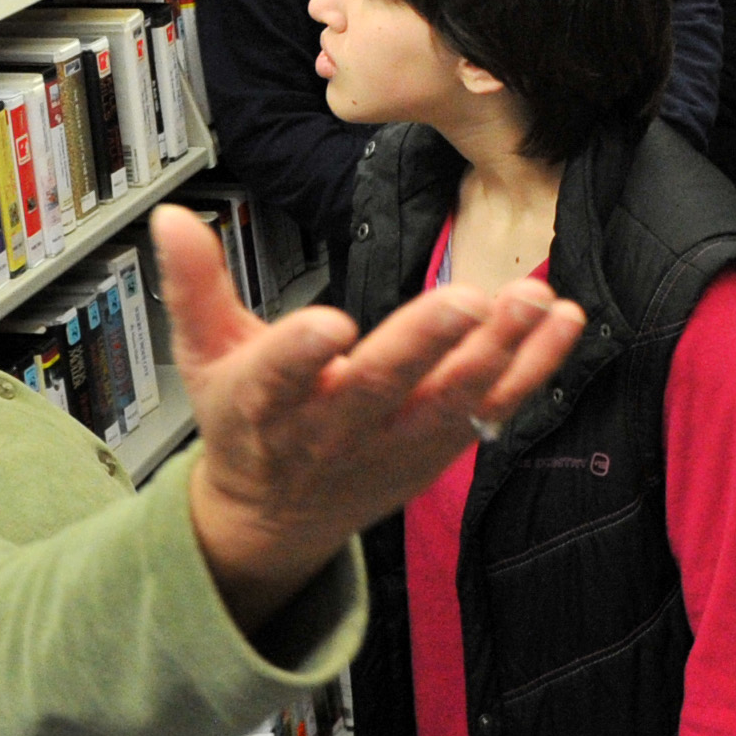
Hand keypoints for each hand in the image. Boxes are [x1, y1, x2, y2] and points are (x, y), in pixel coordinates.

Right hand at [156, 207, 583, 630]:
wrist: (277, 517)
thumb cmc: (245, 423)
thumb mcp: (204, 356)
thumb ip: (195, 286)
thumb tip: (170, 217)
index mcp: (264, 404)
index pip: (278, 377)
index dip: (299, 354)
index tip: (328, 327)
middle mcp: (333, 428)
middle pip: (381, 388)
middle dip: (424, 346)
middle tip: (465, 302)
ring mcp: (395, 442)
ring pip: (451, 400)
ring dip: (498, 352)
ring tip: (532, 299)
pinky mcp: (441, 446)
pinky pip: (495, 407)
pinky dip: (533, 367)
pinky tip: (564, 319)